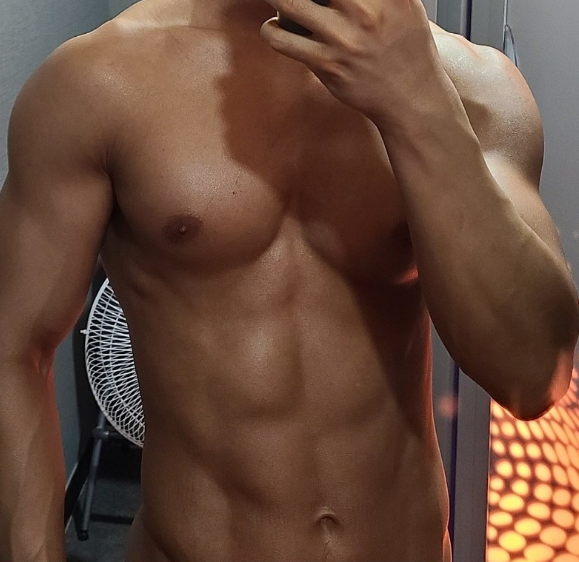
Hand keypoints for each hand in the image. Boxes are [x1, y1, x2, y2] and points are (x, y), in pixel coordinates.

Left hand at [260, 0, 444, 125]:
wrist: (411, 96)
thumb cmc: (406, 48)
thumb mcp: (405, 4)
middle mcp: (366, 13)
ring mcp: (344, 40)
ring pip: (289, 3)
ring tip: (274, 0)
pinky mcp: (328, 66)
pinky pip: (284, 41)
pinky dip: (271, 30)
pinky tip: (274, 28)